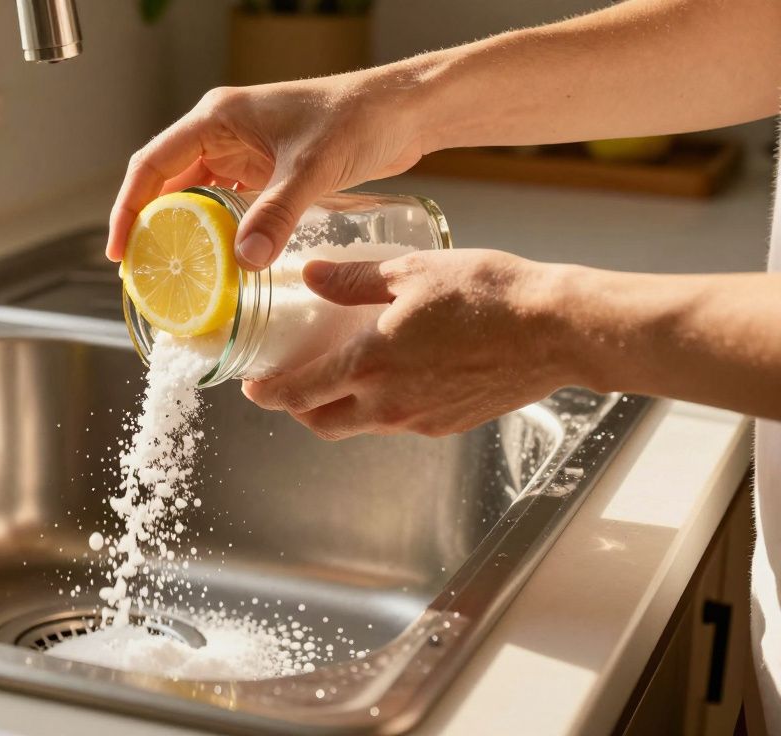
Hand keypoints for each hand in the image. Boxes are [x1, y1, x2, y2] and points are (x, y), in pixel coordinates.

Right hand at [106, 73, 427, 270]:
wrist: (403, 111)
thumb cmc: (358, 118)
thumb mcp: (312, 168)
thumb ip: (277, 213)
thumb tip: (243, 261)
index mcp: (217, 118)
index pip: (152, 164)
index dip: (128, 208)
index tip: (120, 251)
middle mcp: (222, 131)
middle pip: (166, 181)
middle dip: (150, 225)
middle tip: (143, 272)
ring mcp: (243, 150)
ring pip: (195, 194)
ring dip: (183, 230)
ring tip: (174, 273)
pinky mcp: (266, 168)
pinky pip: (226, 202)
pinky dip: (216, 230)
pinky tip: (218, 261)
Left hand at [242, 250, 574, 438]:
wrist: (556, 330)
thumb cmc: (487, 293)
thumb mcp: (411, 271)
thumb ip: (353, 280)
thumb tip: (312, 276)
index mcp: (368, 365)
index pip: (298, 394)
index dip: (268, 394)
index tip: (253, 386)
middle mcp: (387, 404)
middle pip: (321, 423)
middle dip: (297, 409)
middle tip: (288, 385)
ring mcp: (418, 421)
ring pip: (359, 426)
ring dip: (339, 408)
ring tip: (338, 374)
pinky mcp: (447, 425)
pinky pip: (397, 421)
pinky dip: (379, 405)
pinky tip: (391, 373)